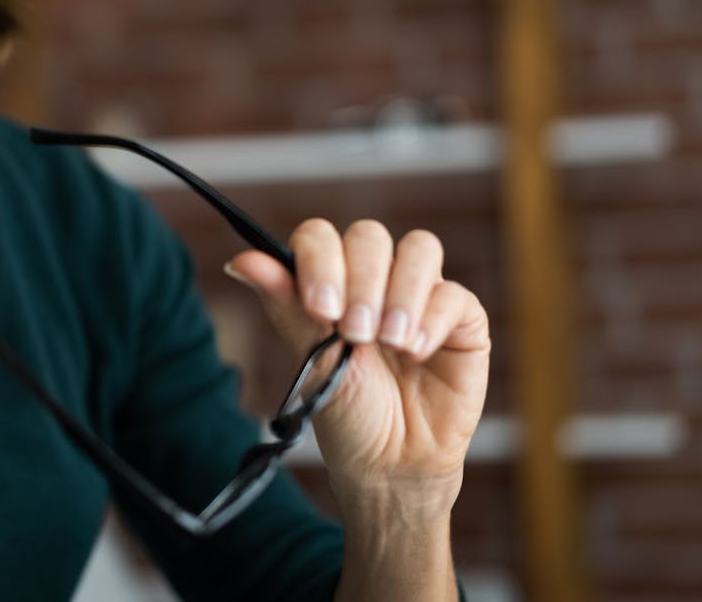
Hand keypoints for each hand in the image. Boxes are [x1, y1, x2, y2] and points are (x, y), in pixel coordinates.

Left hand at [225, 219, 489, 517]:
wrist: (389, 464)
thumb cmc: (346, 412)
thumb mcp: (312, 358)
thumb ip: (285, 304)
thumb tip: (239, 261)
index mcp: (332, 280)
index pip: (321, 236)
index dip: (320, 260)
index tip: (319, 309)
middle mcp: (377, 278)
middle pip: (370, 236)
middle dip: (360, 280)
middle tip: (354, 333)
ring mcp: (421, 294)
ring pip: (420, 249)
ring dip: (400, 293)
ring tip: (388, 342)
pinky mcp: (462, 320)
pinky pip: (454, 293)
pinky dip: (432, 319)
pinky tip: (415, 353)